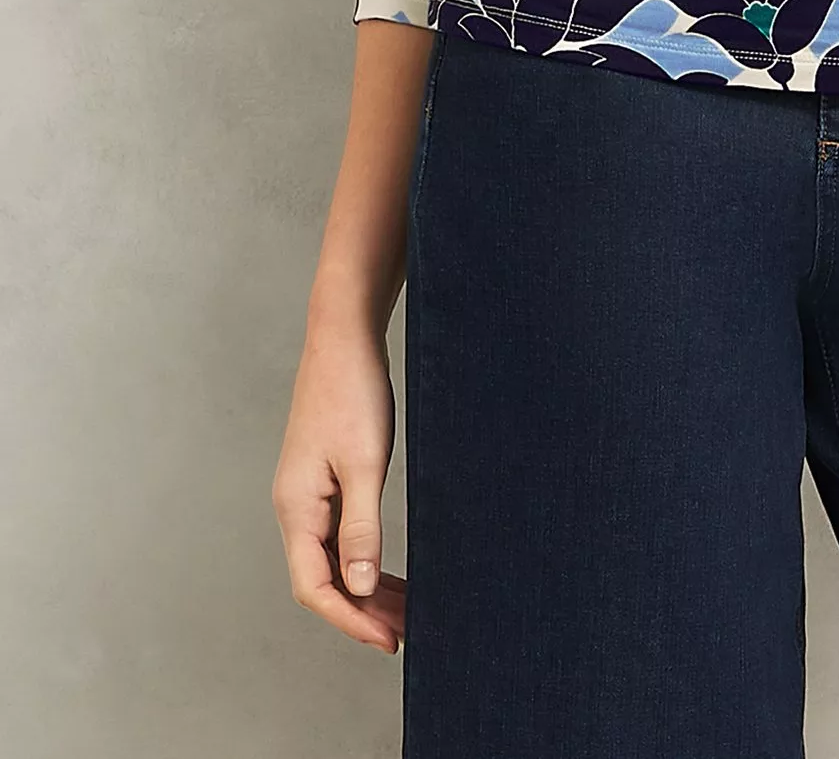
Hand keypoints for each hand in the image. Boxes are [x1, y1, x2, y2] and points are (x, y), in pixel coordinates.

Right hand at [272, 318, 405, 653]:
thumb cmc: (352, 394)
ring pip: (332, 559)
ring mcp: (307, 494)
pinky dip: (363, 557)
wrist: (344, 338)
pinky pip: (339, 535)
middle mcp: (295, 507)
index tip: (387, 639)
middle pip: (322, 579)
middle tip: (404, 631)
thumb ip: (362, 526)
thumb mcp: (364, 463)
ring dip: (364, 587)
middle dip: (361, 610)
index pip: (314, 587)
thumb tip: (360, 586)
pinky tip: (386, 569)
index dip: (350, 619)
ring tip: (403, 609)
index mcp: (297, 508)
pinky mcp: (323, 479)